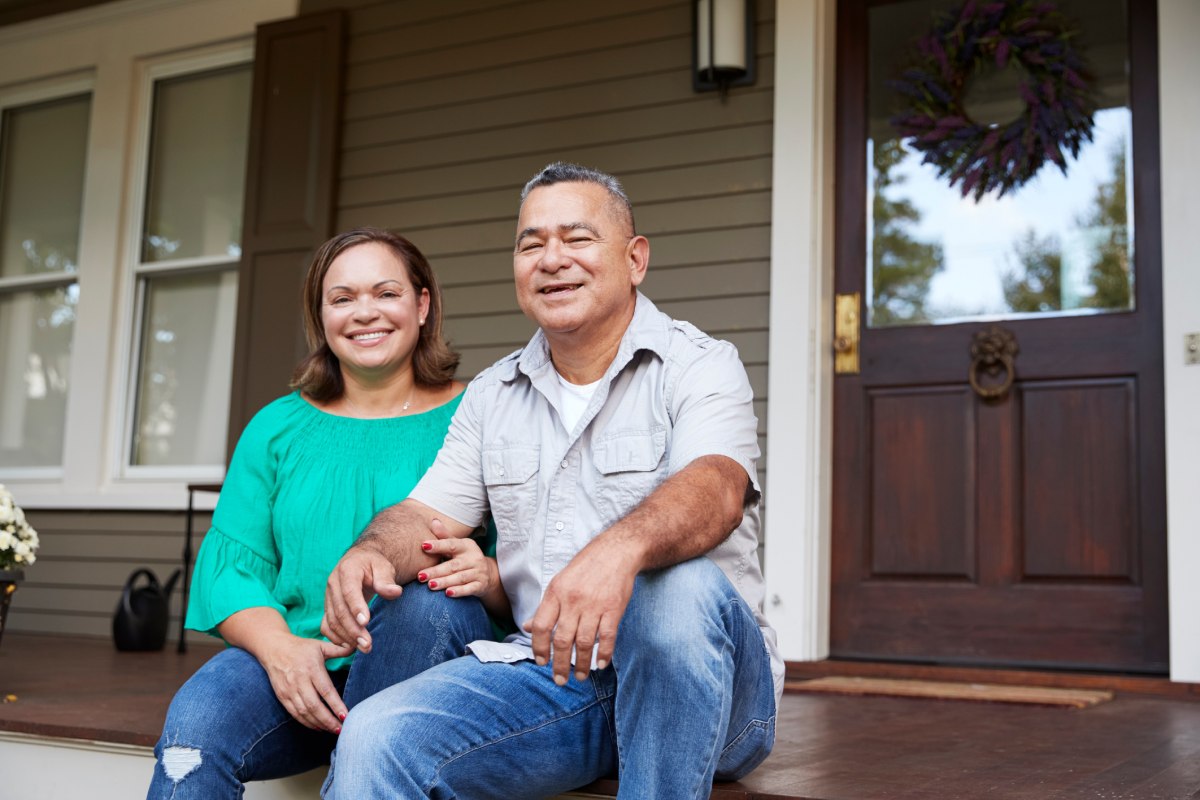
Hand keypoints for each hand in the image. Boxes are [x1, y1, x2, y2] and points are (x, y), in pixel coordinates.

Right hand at [259, 633, 354, 731]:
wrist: (274, 648)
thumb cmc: (301, 647)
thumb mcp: (320, 645)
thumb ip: (338, 650)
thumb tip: (356, 648)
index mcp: (312, 668)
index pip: (326, 691)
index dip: (336, 705)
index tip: (345, 716)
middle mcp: (300, 681)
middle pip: (315, 706)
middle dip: (329, 720)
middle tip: (342, 729)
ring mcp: (289, 690)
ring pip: (304, 712)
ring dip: (319, 724)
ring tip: (332, 730)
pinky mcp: (282, 696)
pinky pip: (295, 714)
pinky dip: (307, 723)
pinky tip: (318, 727)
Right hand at [321, 546, 403, 653]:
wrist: (360, 561)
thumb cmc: (374, 565)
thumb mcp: (383, 567)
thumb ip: (386, 580)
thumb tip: (395, 592)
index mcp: (347, 570)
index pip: (349, 591)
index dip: (356, 607)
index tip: (365, 623)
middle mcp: (333, 584)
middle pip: (340, 610)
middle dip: (353, 630)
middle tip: (368, 645)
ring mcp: (328, 596)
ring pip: (332, 620)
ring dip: (346, 637)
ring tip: (363, 648)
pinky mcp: (328, 607)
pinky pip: (326, 625)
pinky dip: (335, 637)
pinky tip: (350, 646)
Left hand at [418, 518, 496, 598]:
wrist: (488, 573)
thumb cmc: (466, 557)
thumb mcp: (457, 545)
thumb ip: (445, 536)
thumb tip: (433, 521)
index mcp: (467, 546)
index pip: (451, 544)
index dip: (438, 545)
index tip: (423, 546)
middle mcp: (474, 558)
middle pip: (453, 565)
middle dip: (436, 571)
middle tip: (420, 576)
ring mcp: (478, 572)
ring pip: (460, 577)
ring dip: (445, 582)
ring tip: (430, 585)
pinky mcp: (481, 585)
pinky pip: (470, 589)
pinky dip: (459, 591)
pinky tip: (448, 594)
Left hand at [526, 540, 635, 685]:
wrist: (615, 552)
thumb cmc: (585, 567)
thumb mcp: (559, 582)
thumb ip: (546, 607)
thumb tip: (529, 627)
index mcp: (556, 593)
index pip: (541, 626)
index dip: (539, 647)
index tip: (541, 662)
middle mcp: (573, 601)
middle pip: (562, 640)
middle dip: (559, 664)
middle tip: (560, 680)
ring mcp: (594, 605)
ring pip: (585, 642)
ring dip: (582, 664)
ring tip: (580, 676)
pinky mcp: (613, 609)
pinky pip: (608, 637)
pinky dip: (604, 654)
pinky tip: (600, 664)